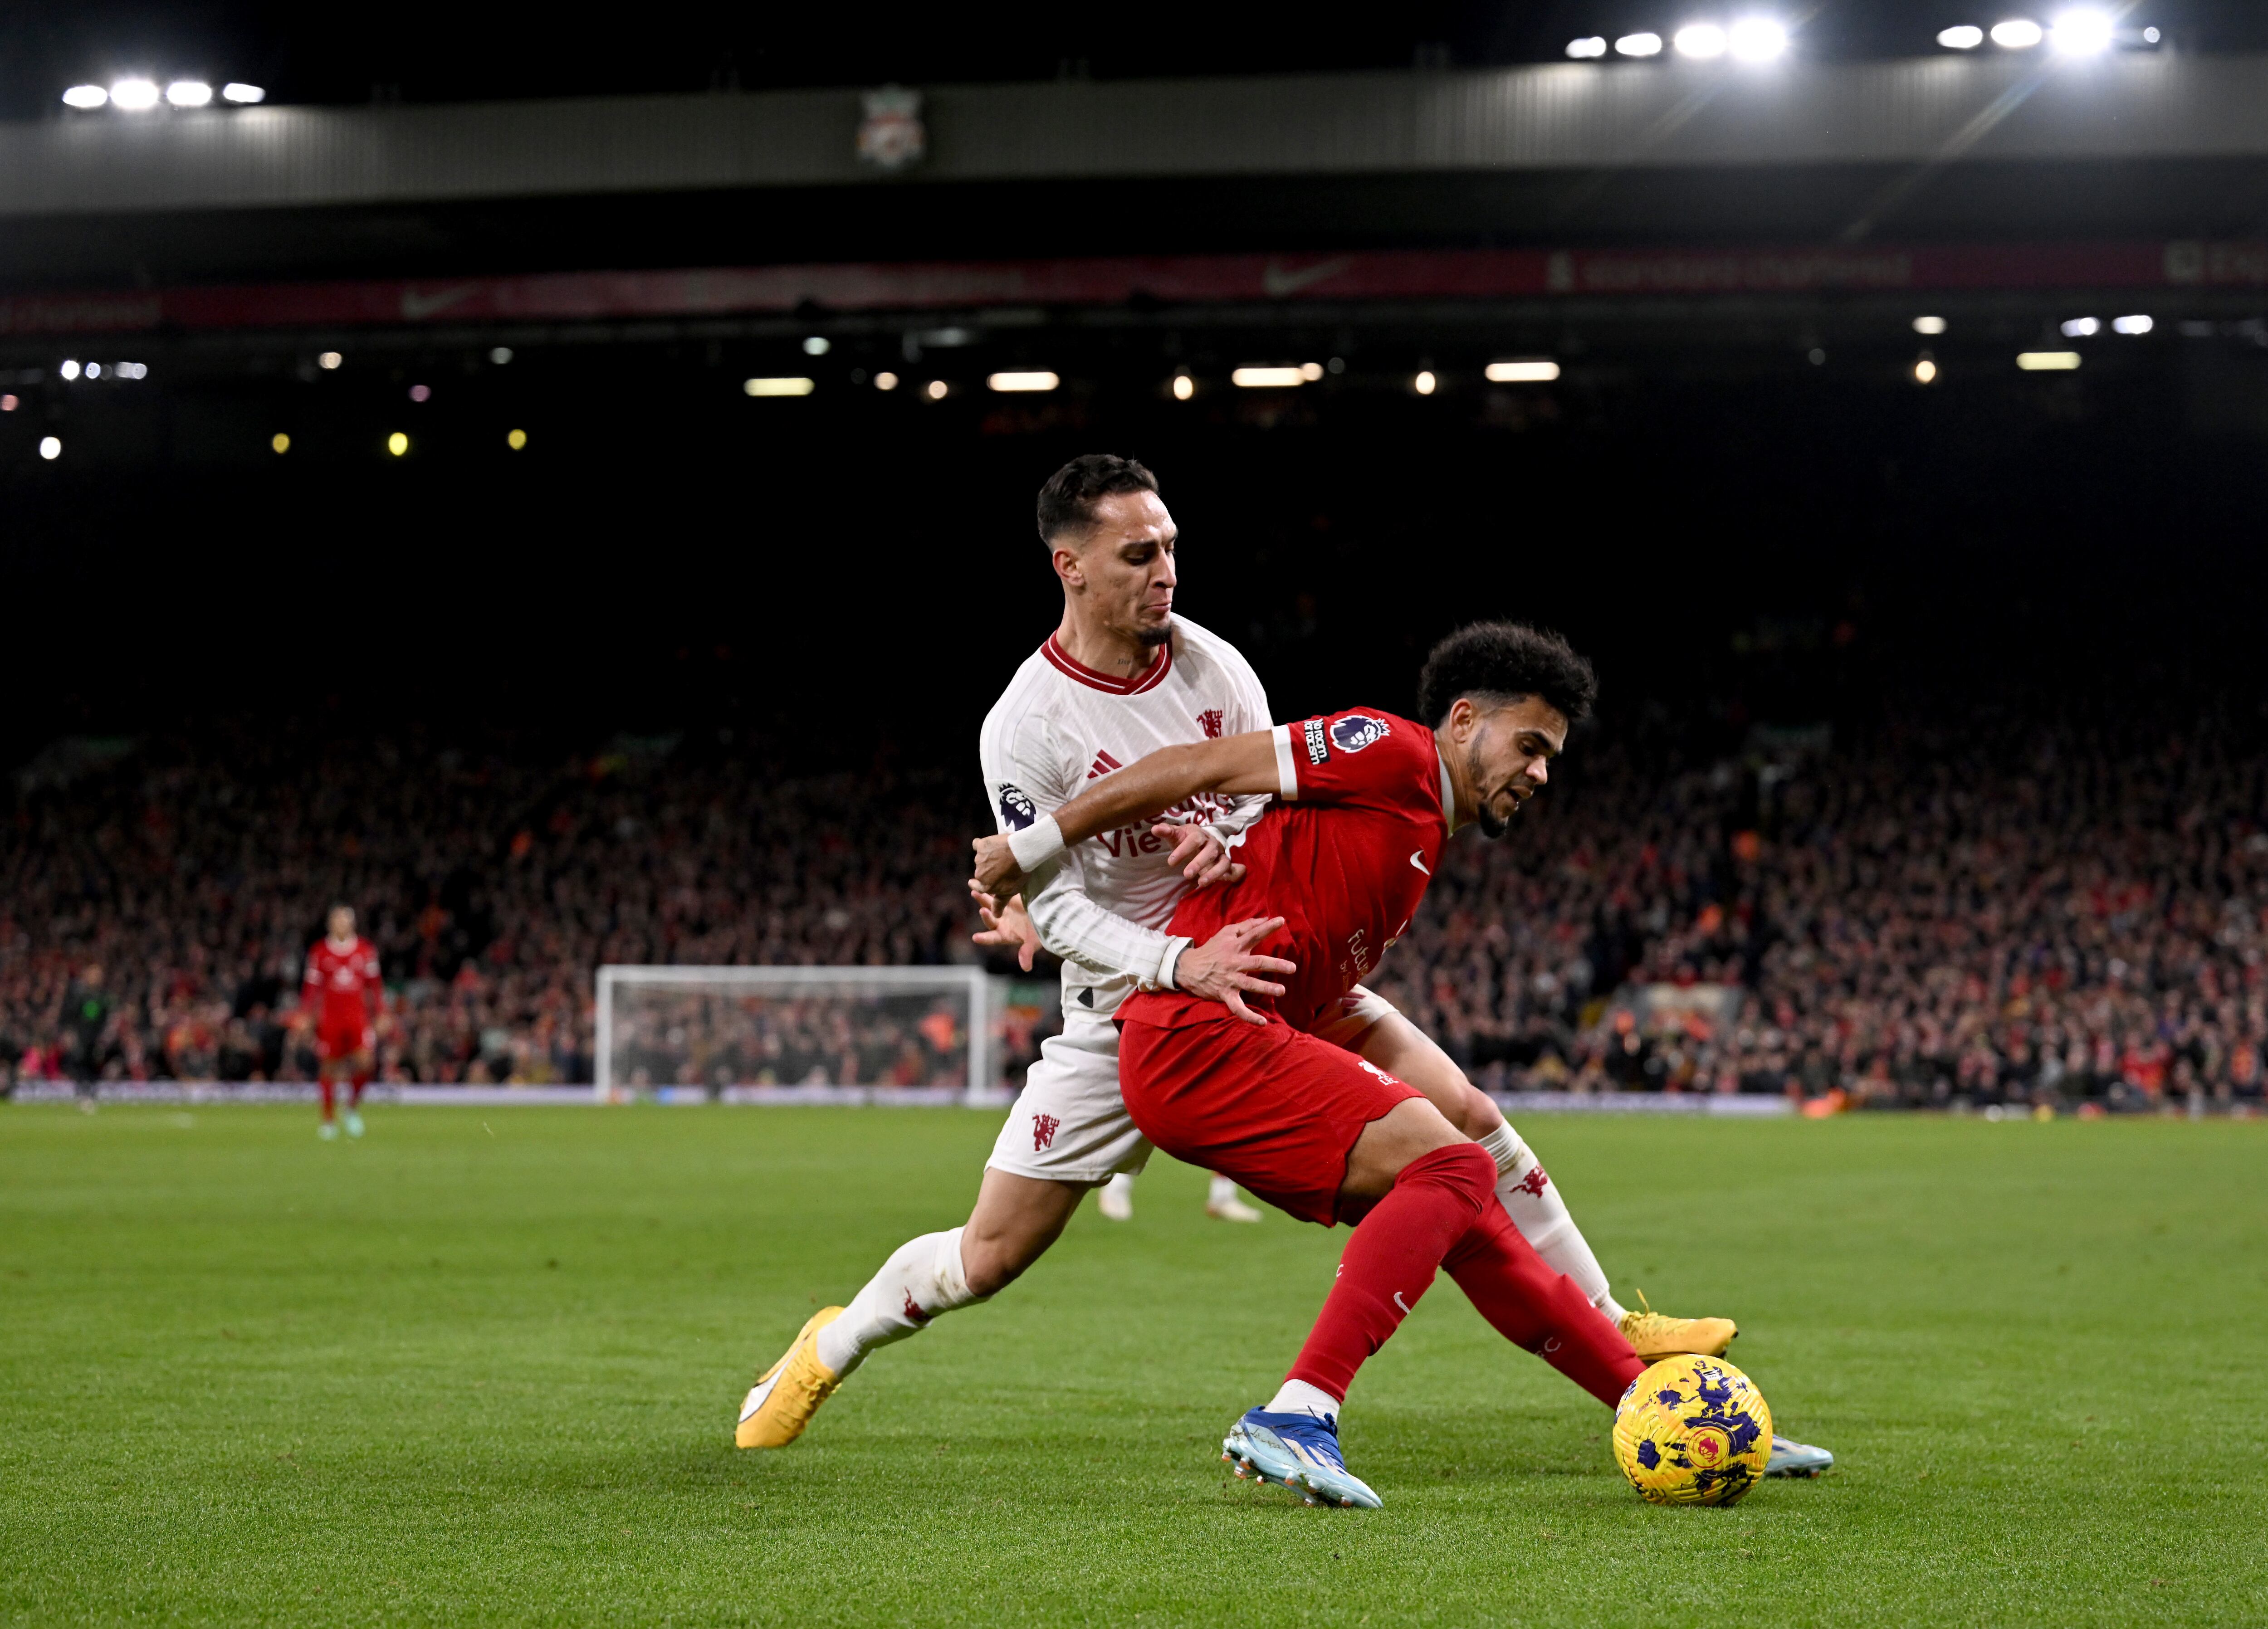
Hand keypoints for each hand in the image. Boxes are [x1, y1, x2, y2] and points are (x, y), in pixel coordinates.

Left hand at [969, 885, 1040, 971]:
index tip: (975, 937)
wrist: (1048, 915)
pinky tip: (980, 881)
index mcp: (1005, 935)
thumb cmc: (1039, 933)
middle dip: (985, 915)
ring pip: (988, 903)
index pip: (992, 938)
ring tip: (973, 890)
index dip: (984, 938)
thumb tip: (1026, 968)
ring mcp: (1003, 909)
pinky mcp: (1007, 897)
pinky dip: (989, 887)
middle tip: (982, 909)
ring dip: (981, 898)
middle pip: (989, 918)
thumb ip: (1027, 953)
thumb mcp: (1034, 943)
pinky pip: (995, 892)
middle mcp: (1001, 922)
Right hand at [972, 833, 1024, 899]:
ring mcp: (979, 859)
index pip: (976, 886)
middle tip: (998, 866)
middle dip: (987, 871)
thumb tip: (996, 915)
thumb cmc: (1018, 873)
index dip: (977, 884)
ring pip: (980, 859)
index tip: (976, 881)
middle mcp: (979, 874)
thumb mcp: (1011, 891)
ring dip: (987, 858)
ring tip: (1000, 855)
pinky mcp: (981, 845)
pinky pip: (977, 844)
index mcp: (986, 886)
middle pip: (980, 873)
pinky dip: (982, 845)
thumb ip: (1000, 902)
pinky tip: (990, 843)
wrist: (1021, 852)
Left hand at [1157, 823, 1245, 889]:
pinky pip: (1229, 869)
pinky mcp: (1225, 863)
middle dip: (1198, 863)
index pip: (1194, 839)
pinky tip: (1217, 883)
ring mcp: (1221, 853)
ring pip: (1222, 862)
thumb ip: (1166, 832)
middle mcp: (1212, 843)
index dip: (1183, 850)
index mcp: (1199, 834)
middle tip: (1186, 875)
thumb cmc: (1185, 839)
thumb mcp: (1176, 835)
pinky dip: (1227, 876)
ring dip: (1213, 873)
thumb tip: (1154, 829)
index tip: (1170, 862)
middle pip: (1209, 851)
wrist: (1201, 841)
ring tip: (1200, 883)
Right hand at [1173, 916, 1296, 1025]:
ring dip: (1266, 988)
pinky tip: (1262, 1023)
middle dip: (1274, 965)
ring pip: (1249, 984)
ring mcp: (1230, 980)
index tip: (1281, 921)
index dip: (1267, 928)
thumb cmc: (1211, 949)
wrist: (1188, 968)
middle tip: (1292, 968)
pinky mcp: (1225, 994)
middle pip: (1256, 963)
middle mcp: (1234, 962)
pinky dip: (1249, 1016)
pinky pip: (1237, 1008)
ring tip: (1281, 990)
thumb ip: (1246, 926)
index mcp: (1235, 946)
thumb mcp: (1226, 933)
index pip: (1253, 935)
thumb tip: (1265, 918)